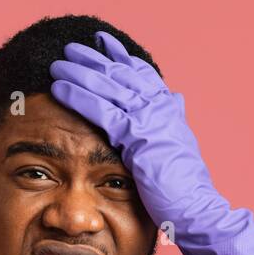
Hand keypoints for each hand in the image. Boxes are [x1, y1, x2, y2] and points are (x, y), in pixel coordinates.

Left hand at [49, 31, 253, 254]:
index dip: (122, 58)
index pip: (142, 76)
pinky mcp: (137, 137)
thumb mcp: (175, 153)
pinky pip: (102, 109)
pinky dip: (79, 95)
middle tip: (72, 47)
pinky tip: (60, 87)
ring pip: (109, 86)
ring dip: (81, 71)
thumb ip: (167, 130)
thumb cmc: (184, 194)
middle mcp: (161, 109)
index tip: (104, 44)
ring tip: (58, 62)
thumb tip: (170, 108)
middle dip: (95, 59)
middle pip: (122, 74)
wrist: (195, 210)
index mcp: (169, 112)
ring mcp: (150, 121)